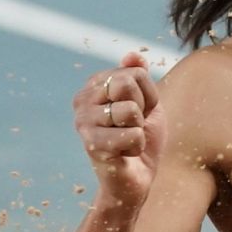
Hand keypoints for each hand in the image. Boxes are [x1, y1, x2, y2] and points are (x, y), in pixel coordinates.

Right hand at [74, 52, 163, 208]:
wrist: (138, 177)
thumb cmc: (143, 137)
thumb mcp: (148, 102)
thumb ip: (139, 77)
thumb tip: (133, 54)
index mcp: (95, 84)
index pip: (135, 73)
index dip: (148, 95)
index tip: (140, 112)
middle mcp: (82, 99)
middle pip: (126, 84)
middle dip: (142, 109)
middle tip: (134, 125)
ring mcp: (83, 121)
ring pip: (129, 110)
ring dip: (139, 129)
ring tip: (127, 139)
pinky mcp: (91, 144)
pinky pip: (132, 135)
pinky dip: (138, 146)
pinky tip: (124, 153)